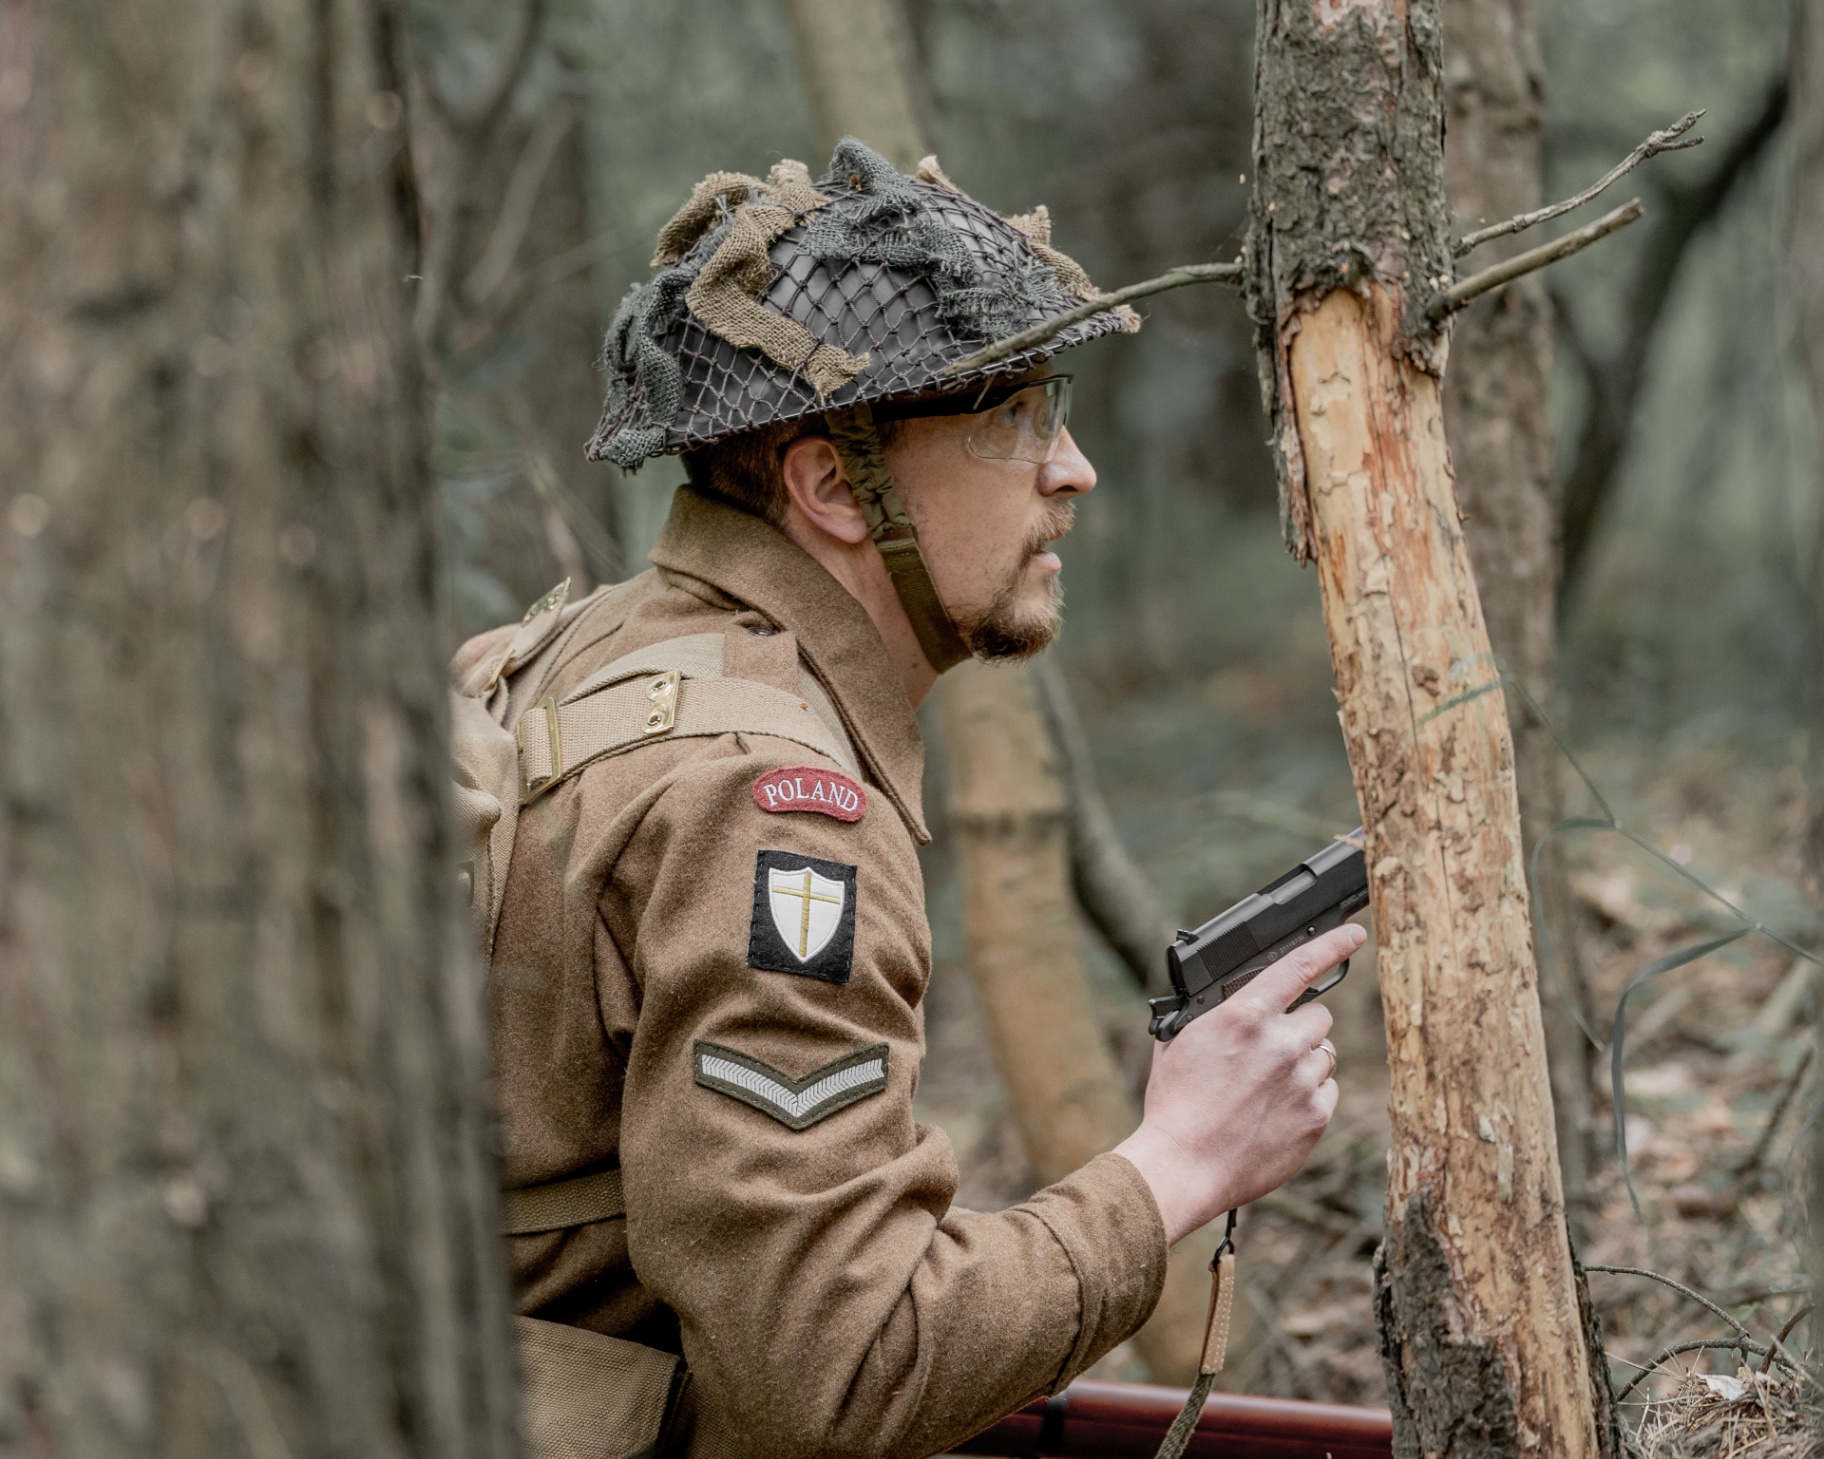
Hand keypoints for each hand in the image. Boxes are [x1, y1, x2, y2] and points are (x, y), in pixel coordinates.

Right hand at [1113, 923, 1362, 1244]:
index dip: (1332, 945)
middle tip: (1270, 1050)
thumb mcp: (1182, 1041)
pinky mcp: (1316, 1116)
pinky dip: (1309, 1095)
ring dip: (1304, 1061)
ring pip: (1325, 1052)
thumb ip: (1216, 1013)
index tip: (1354, 935)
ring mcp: (1302, 1081)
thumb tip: (1232, 999)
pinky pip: (1327, 1089)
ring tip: (1268, 1086)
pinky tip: (1276, 1109)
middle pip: (1318, 1015)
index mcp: (1244, 1016)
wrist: (1183, 1165)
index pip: (1299, 966)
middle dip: (1298, 1026)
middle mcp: (1281, 1042)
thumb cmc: (1175, 1104)